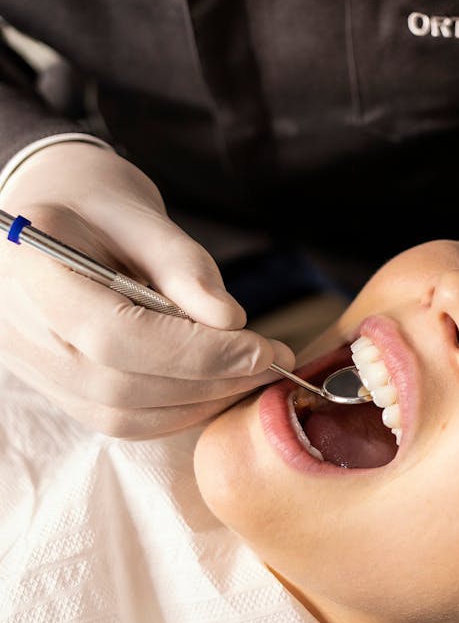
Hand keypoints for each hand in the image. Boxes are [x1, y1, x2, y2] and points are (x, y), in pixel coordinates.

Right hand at [0, 141, 294, 437]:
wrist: (52, 212)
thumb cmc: (96, 203)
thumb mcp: (140, 215)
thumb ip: (183, 266)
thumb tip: (230, 321)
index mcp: (29, 269)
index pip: (115, 335)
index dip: (195, 352)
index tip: (260, 349)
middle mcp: (20, 328)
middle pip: (120, 383)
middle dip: (207, 379)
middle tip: (269, 362)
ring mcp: (33, 366)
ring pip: (121, 413)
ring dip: (197, 402)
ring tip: (248, 373)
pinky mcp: (56, 388)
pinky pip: (118, 419)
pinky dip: (175, 411)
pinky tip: (214, 385)